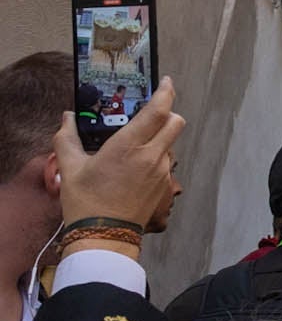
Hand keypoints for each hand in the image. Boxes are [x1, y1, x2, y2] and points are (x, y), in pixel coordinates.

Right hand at [53, 78, 184, 244]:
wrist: (104, 237)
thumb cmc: (86, 202)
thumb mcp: (71, 168)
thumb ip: (67, 138)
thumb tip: (66, 118)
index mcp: (129, 146)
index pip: (158, 110)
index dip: (166, 92)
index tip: (166, 82)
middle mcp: (151, 155)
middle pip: (176, 122)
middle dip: (168, 112)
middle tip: (152, 112)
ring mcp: (161, 172)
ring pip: (172, 143)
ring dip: (161, 137)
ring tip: (136, 145)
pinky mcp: (164, 186)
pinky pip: (167, 162)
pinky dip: (158, 156)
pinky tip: (137, 166)